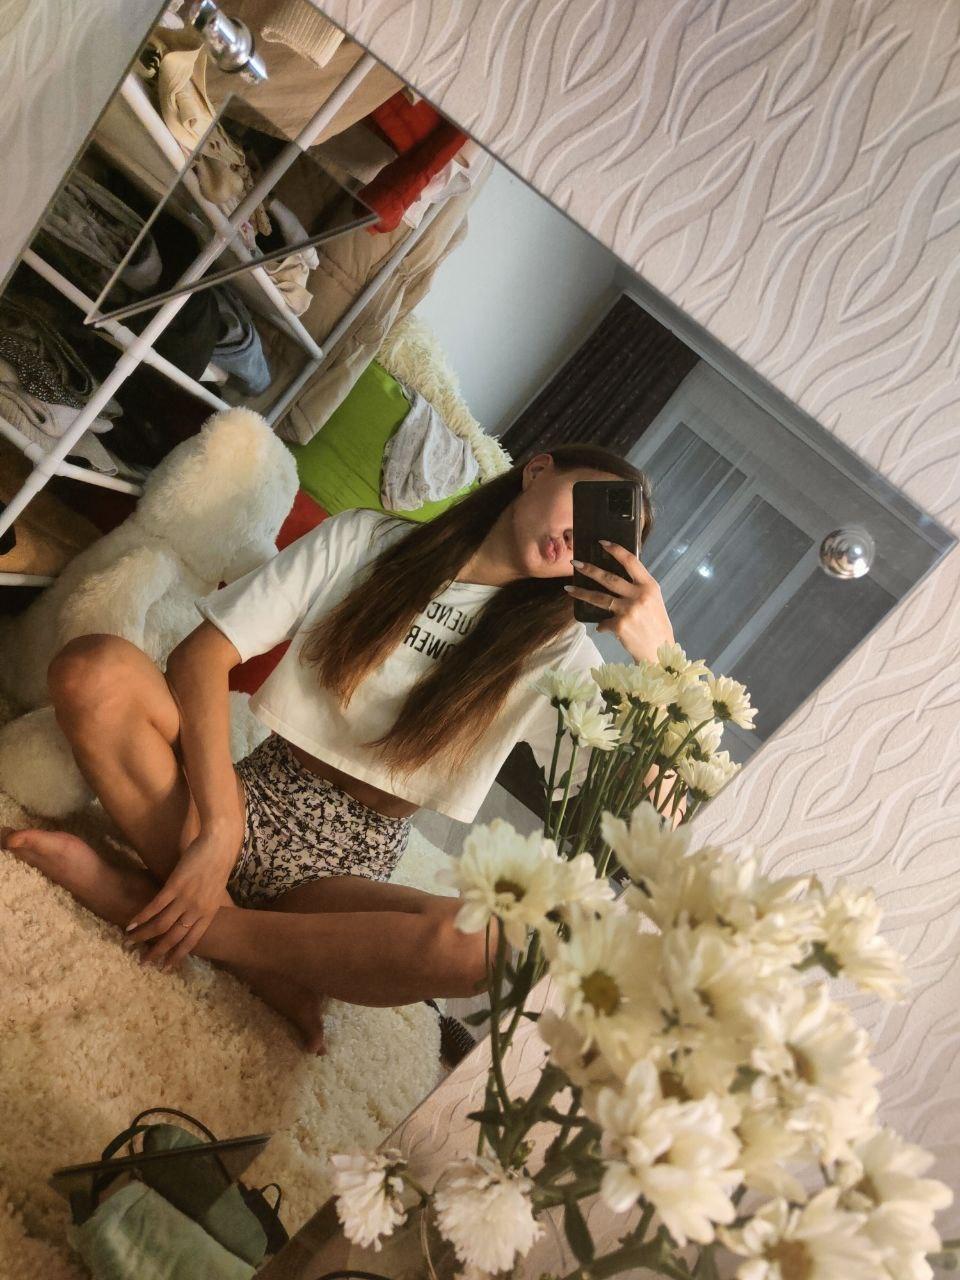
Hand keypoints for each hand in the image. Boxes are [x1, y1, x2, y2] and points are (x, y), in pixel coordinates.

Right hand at [124, 830, 237, 968]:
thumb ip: (203, 906)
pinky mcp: (174, 886)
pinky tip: (130, 924)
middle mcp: (196, 911)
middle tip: (142, 962)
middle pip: (173, 938)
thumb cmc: (218, 865)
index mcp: (208, 914)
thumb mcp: (215, 892)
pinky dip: (141, 917)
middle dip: (156, 952)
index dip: (176, 956)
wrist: (218, 845)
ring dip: (143, 935)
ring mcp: (185, 899)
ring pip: (160, 925)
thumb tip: (191, 916)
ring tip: (130, 941)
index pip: (190, 942)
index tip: (165, 968)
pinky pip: (154, 907)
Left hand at [565, 540, 673, 664]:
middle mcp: (640, 595)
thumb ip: (638, 589)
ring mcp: (629, 609)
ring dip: (581, 593)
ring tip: (568, 589)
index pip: (631, 561)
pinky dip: (602, 625)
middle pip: (609, 578)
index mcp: (650, 586)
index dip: (615, 550)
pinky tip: (603, 628)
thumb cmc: (656, 625)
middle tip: (574, 563)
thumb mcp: (653, 601)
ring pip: (599, 597)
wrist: (659, 652)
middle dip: (589, 569)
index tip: (602, 543)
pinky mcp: (620, 624)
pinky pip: (604, 622)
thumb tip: (615, 582)